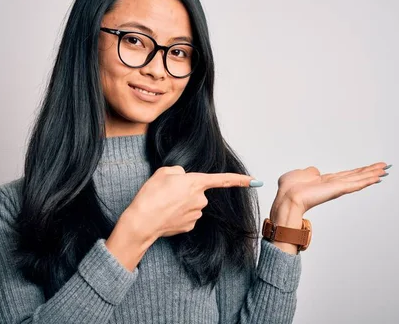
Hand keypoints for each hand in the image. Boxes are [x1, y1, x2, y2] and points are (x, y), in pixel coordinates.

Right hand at [126, 165, 256, 239]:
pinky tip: (166, 214)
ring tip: (163, 204)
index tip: (255, 180)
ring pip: (192, 204)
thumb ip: (179, 172)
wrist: (143, 221)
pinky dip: (178, 214)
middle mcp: (200, 199)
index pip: (222, 179)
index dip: (240, 179)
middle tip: (166, 192)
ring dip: (180, 203)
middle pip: (198, 192)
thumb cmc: (151, 195)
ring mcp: (196, 214)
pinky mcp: (190, 226)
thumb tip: (184, 179)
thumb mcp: (163, 172)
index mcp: (195, 182)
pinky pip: (187, 216)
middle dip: (186, 191)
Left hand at [270, 161, 390, 216]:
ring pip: (358, 179)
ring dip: (372, 174)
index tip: (369, 168)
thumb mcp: (300, 175)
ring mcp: (336, 187)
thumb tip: (315, 171)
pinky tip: (376, 177)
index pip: (345, 175)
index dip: (357, 171)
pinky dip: (366, 180)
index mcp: (324, 181)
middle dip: (370, 171)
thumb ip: (310, 172)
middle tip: (385, 167)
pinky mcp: (337, 189)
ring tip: (385, 170)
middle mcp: (333, 185)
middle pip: (355, 176)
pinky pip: (355, 184)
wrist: (288, 197)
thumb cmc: (290, 189)